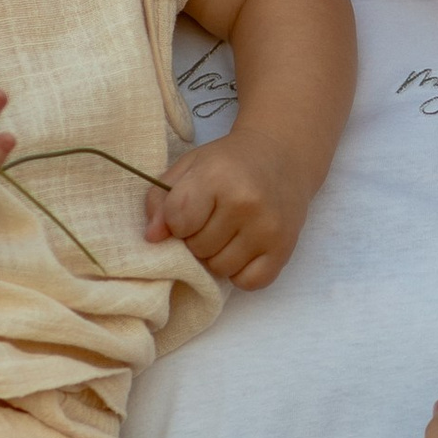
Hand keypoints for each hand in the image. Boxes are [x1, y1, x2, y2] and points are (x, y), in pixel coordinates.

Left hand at [149, 129, 313, 289]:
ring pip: (220, 268)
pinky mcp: (284, 248)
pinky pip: (248, 282)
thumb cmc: (229, 163)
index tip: (189, 210)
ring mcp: (267, 228)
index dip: (176, 222)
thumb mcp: (189, 168)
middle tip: (213, 218)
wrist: (281, 155)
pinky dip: (241, 272)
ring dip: (217, 255)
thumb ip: (162, 200)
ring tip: (229, 231)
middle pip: (198, 248)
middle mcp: (245, 203)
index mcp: (217, 177)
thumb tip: (153, 238)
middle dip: (198, 238)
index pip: (178, 221)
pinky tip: (244, 248)